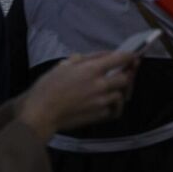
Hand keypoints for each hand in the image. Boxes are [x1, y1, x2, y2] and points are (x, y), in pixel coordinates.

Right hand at [16, 52, 138, 140]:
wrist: (39, 114)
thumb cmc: (46, 88)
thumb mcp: (63, 66)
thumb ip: (83, 59)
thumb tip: (99, 56)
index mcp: (92, 70)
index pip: (121, 59)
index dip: (130, 56)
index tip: (133, 56)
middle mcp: (100, 85)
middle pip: (125, 78)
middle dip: (127, 74)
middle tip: (125, 72)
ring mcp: (100, 102)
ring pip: (120, 94)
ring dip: (119, 91)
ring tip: (115, 88)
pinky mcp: (97, 116)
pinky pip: (113, 110)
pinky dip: (113, 106)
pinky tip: (108, 103)